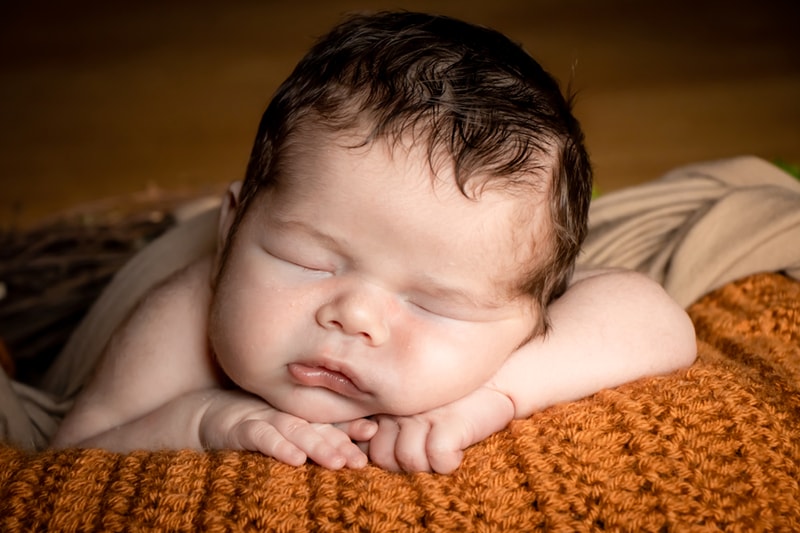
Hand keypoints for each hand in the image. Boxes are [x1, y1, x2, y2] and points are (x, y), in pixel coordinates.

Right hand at [199, 389, 376, 468]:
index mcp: (300, 417)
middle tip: (359, 460)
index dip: (351, 427)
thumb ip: (316, 434)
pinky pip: (261, 437)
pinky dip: (279, 446)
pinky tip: (295, 458)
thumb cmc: (254, 425)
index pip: (330, 423)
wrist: (207, 416)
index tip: (373, 432)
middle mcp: (286, 416)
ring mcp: (264, 419)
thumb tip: (361, 437)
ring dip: (317, 445)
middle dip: (340, 443)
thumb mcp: (286, 431)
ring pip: (294, 431)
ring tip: (337, 462)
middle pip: (317, 428)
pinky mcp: (240, 429)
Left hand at [362, 386, 513, 473]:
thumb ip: (388, 425)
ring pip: (408, 460)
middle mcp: (398, 406)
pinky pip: (438, 459)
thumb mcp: (413, 410)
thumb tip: (368, 454)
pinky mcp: (449, 422)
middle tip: (427, 446)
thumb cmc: (449, 401)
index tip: (405, 448)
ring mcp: (422, 414)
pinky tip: (458, 447)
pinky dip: (450, 461)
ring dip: (428, 462)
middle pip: (382, 456)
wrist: (493, 380)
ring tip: (443, 444)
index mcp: (385, 404)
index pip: (366, 443)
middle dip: (402, 461)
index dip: (380, 453)